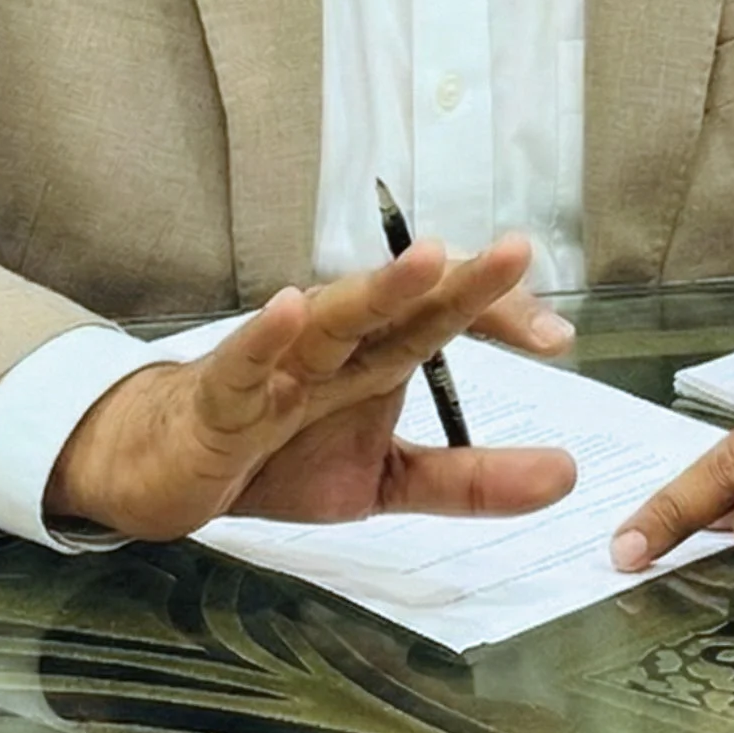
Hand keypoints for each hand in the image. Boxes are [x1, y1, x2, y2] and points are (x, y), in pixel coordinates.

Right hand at [45, 234, 576, 537]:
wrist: (166, 467)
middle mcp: (334, 348)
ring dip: (376, 289)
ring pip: (333, 320)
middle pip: (402, 308)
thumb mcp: (383, 480)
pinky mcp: (221, 397)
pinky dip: (265, 337)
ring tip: (427, 258)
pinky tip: (290, 307)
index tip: (559, 337)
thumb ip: (468, 480)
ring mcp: (277, 366)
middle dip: (458, 284)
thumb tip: (566, 477)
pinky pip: (244, 363)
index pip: (443, 322)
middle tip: (518, 252)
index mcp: (374, 358)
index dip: (497, 319)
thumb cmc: (276, 456)